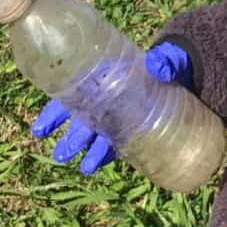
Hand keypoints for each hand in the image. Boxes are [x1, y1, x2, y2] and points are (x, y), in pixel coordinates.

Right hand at [30, 41, 191, 173]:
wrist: (186, 74)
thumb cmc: (169, 63)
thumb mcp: (166, 58)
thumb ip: (163, 61)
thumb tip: (158, 64)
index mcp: (105, 78)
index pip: (73, 94)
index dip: (56, 112)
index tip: (40, 129)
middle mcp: (107, 98)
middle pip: (83, 120)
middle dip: (72, 138)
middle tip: (63, 154)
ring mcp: (120, 115)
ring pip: (98, 134)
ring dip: (89, 150)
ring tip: (84, 167)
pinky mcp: (134, 127)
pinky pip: (117, 142)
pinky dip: (108, 153)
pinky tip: (97, 164)